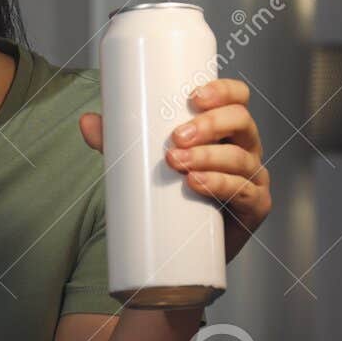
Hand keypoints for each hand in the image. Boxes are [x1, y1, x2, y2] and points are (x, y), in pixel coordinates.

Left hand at [79, 78, 271, 261]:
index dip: (223, 91)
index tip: (193, 97)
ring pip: (240, 159)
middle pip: (242, 122)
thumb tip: (87, 121)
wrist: (188, 249)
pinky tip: (196, 183)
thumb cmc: (175, 196)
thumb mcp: (146, 164)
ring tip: (175, 162)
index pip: (236, 99)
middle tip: (176, 137)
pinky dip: (220, 185)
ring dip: (208, 157)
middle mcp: (245, 148)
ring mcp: (253, 177)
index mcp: (225, 130)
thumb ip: (119, 143)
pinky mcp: (254, 207)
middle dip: (211, 125)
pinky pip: (244, 192)